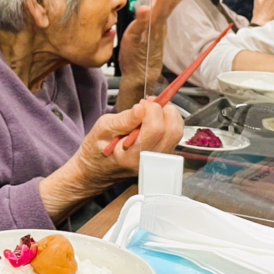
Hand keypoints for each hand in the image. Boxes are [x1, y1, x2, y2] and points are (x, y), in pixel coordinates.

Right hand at [39, 100, 183, 220]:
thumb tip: (142, 109)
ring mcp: (157, 160)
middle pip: (172, 130)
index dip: (152, 110)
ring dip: (167, 114)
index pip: (155, 129)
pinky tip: (153, 119)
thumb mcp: (102, 129)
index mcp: (132, 156)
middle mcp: (149, 160)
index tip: (142, 103)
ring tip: (150, 110)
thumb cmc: (96, 150)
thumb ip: (124, 120)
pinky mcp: (162, 156)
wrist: (96, 170)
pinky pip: (174, 136)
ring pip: (177, 132)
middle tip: (149, 103)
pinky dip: (167, 122)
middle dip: (164, 110)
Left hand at [118, 0, 196, 102]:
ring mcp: (149, 31)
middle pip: (169, 2)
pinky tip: (144, 9)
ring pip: (158, 12)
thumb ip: (154, 12)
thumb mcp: (150, 26)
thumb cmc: (143, 50)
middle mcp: (157, 23)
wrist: (139, 73)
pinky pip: (141, 28)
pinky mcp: (137, 39)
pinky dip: (143, 19)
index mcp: (160, 18)